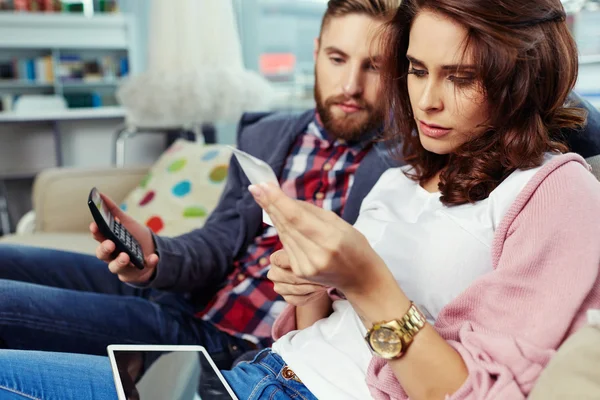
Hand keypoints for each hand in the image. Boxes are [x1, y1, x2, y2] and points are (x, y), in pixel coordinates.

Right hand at [90, 192, 157, 283]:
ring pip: (115, 267)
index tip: (95, 225)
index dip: (96, 232)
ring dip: (120, 261)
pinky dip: (149, 263)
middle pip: (102, 254)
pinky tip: (153, 257)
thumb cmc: (133, 236)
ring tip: (125, 256)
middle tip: (110, 243)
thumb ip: (113, 210)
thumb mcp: (126, 221)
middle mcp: (112, 255)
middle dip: (104, 249)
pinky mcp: (135, 273)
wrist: (153, 249)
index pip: (98, 237)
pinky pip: (141, 270)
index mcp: (108, 240)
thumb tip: (99, 193)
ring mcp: (123, 266)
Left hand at [249, 183, 394, 294]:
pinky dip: (281, 229)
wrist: (360, 278)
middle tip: (256, 187)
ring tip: (262, 196)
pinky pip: (286, 245)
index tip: (262, 186)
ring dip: (272, 214)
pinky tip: (276, 215)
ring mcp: (306, 267)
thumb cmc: (353, 245)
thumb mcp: (339, 222)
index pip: (296, 217)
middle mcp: (315, 255)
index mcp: (330, 239)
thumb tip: (285, 199)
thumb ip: (310, 211)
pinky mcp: (300, 273)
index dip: (277, 201)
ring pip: (283, 235)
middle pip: (286, 225)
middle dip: (269, 204)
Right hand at [268, 249, 327, 305]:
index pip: (282, 261)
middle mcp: (273, 274)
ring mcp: (279, 288)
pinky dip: (312, 295)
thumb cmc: (308, 257)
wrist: (311, 271)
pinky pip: (300, 299)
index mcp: (275, 259)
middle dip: (311, 277)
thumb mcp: (306, 251)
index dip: (298, 262)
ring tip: (325, 282)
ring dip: (313, 287)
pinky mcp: (287, 298)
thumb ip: (306, 251)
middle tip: (325, 275)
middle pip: (292, 278)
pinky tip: (320, 289)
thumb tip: (313, 254)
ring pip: (297, 290)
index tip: (314, 262)